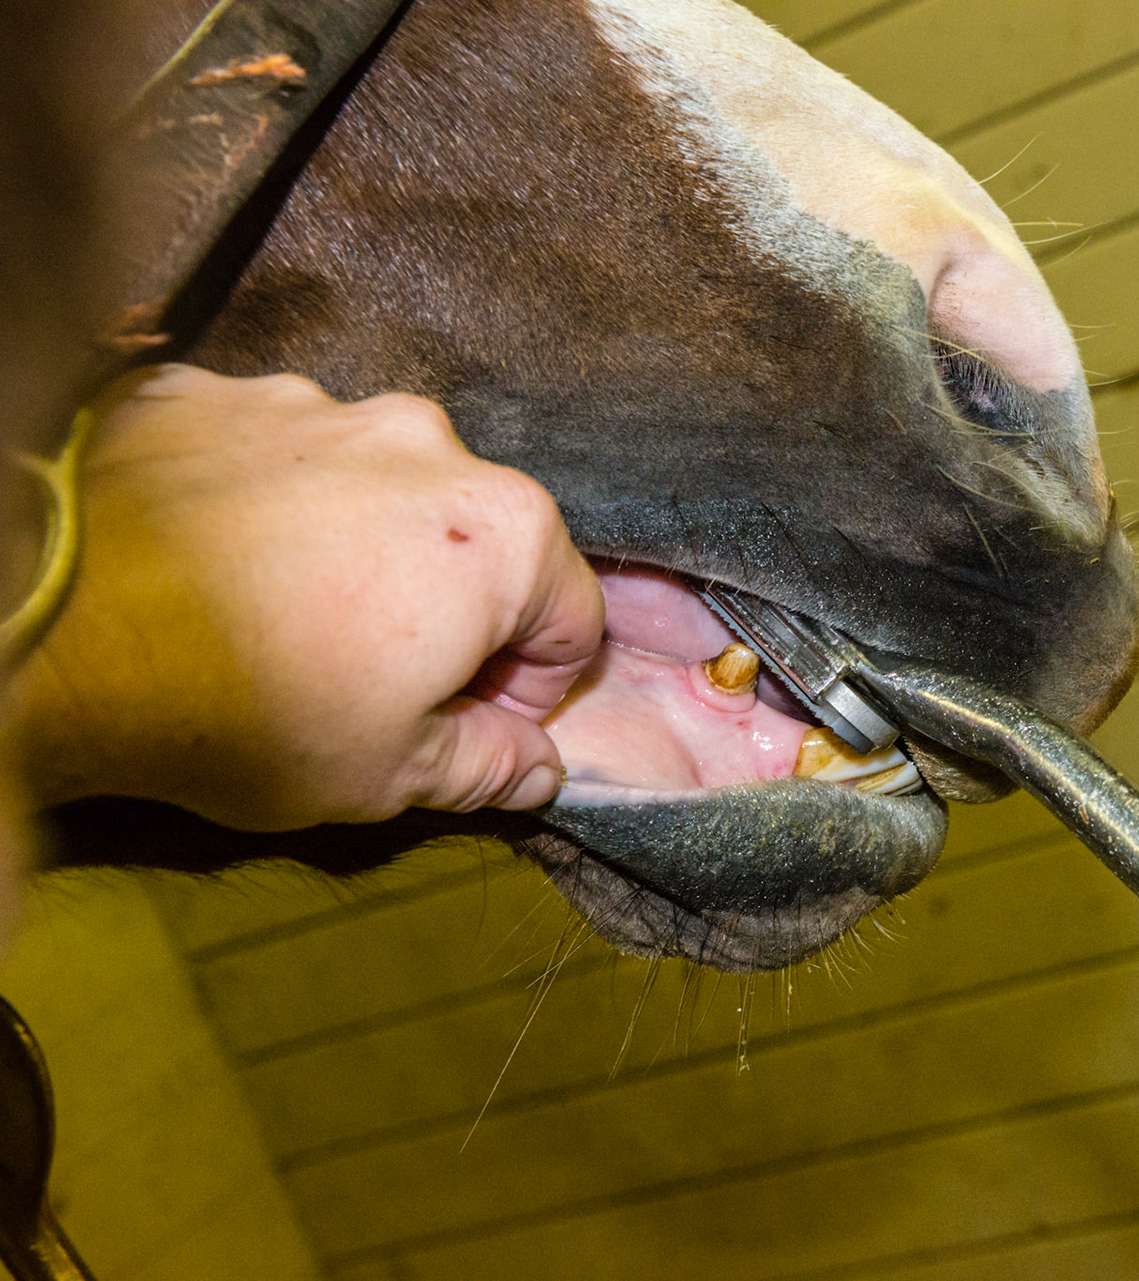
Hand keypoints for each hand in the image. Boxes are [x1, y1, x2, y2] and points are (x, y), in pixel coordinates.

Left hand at [11, 365, 603, 828]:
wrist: (51, 626)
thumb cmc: (243, 708)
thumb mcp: (386, 773)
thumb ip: (486, 766)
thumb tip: (537, 769)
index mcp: (500, 533)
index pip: (571, 618)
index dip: (531, 690)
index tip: (470, 725)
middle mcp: (426, 444)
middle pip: (481, 540)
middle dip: (450, 611)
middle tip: (376, 680)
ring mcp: (316, 406)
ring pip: (376, 490)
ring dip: (358, 549)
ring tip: (281, 618)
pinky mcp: (216, 394)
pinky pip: (273, 455)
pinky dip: (265, 503)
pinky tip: (217, 565)